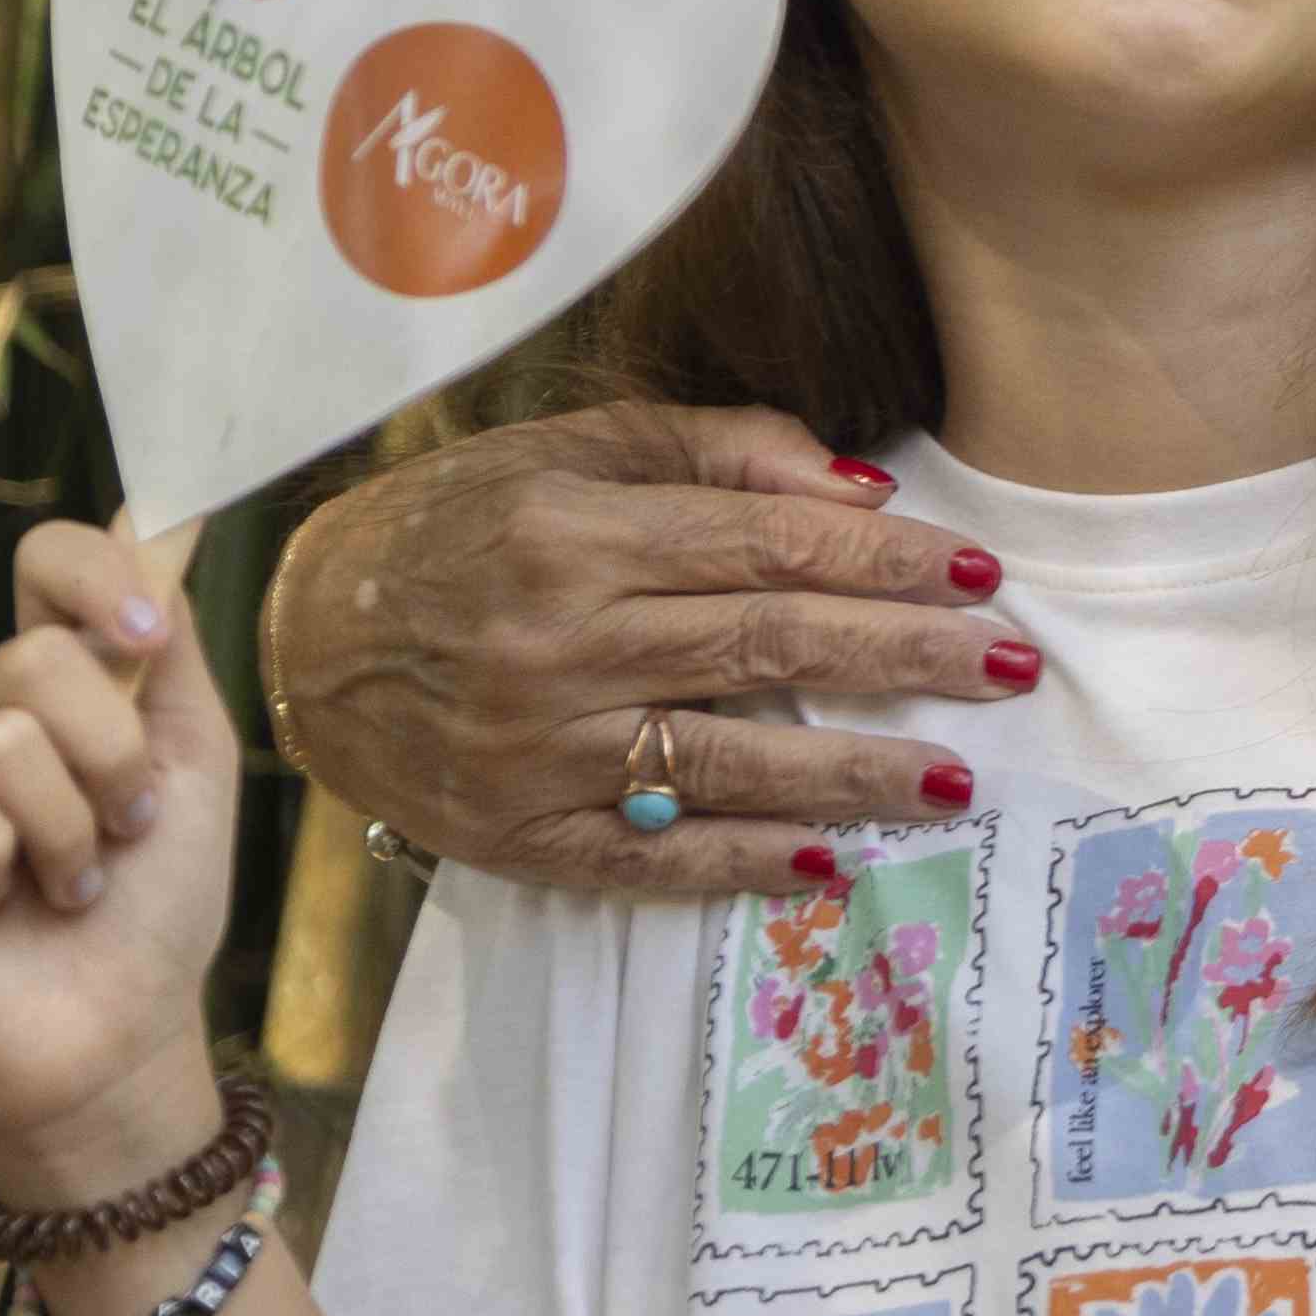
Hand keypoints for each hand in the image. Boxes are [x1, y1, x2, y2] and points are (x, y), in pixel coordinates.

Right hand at [0, 525, 246, 1207]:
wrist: (118, 1030)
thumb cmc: (158, 903)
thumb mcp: (192, 756)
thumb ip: (167, 642)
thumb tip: (162, 513)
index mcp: (59, 682)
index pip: (48, 564)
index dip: (97, 575)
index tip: (148, 639)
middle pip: (37, 654)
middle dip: (112, 757)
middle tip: (122, 830)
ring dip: (68, 823)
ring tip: (71, 880)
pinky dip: (0, 856)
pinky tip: (3, 900)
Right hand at [253, 403, 1034, 897]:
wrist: (303, 635)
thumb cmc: (455, 525)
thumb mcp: (571, 451)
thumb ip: (720, 452)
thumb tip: (863, 492)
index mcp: (571, 533)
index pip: (766, 546)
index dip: (885, 563)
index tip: (979, 572)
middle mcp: (556, 643)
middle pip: (770, 647)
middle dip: (907, 656)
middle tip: (1012, 666)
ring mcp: (537, 752)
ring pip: (729, 763)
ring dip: (856, 773)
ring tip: (957, 780)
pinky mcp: (518, 836)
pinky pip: (651, 858)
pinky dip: (744, 864)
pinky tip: (828, 863)